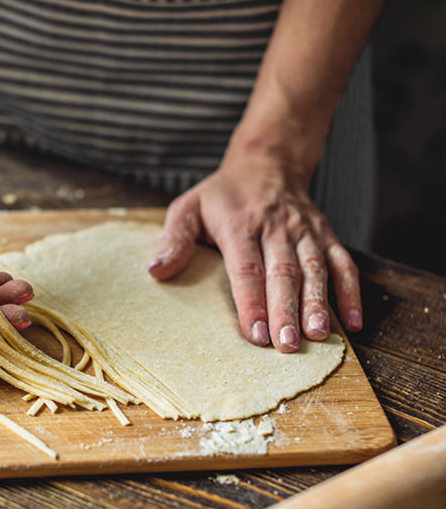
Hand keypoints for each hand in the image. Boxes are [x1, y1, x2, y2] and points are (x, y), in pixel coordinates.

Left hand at [148, 150, 361, 352]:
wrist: (267, 162)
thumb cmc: (221, 196)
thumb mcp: (187, 207)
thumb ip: (173, 239)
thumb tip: (156, 271)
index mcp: (240, 223)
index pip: (247, 267)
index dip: (251, 301)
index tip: (255, 333)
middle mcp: (277, 228)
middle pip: (284, 273)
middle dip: (286, 311)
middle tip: (286, 346)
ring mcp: (306, 232)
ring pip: (316, 269)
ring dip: (319, 304)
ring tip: (319, 337)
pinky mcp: (326, 235)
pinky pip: (343, 264)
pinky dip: (352, 293)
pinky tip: (353, 323)